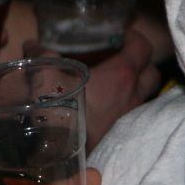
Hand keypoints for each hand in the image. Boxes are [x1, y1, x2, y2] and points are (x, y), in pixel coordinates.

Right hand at [23, 29, 160, 147]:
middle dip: (141, 63)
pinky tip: (102, 103)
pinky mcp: (116, 134)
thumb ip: (42, 54)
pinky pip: (128, 113)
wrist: (53, 149)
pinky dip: (122, 104)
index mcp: (121, 74)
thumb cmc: (56, 105)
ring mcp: (126, 117)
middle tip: (121, 58)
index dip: (134, 37)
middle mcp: (131, 95)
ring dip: (134, 86)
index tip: (120, 35)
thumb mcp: (45, 72)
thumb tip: (32, 44)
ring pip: (143, 95)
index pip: (143, 47)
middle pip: (151, 73)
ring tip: (112, 82)